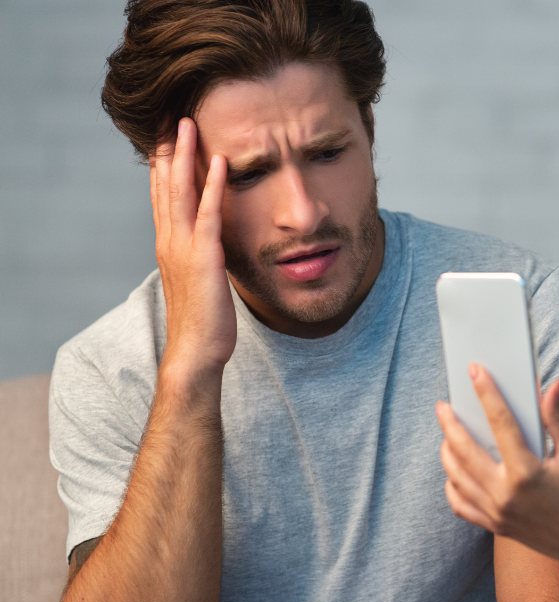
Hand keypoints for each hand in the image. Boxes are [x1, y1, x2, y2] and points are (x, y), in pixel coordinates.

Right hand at [150, 118, 234, 377]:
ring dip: (184, 156)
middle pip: (164, 185)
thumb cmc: (203, 322)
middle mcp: (170, 241)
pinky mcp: (205, 256)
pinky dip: (213, 184)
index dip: (162, 166)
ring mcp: (184, 247)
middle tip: (169, 117)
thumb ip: (203, 259)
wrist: (196, 352)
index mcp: (169, 246)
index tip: (165, 137)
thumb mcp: (201, 282)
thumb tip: (212, 247)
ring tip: (187, 124)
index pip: (162, 197)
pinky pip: (209, 212)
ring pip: (180, 191)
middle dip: (167, 150)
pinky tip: (220, 160)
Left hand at [437, 365, 558, 568]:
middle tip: (444, 406)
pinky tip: (456, 471)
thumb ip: (557, 418)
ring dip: (447, 452)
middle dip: (450, 423)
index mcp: (526, 472)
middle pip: (464, 450)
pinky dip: (453, 485)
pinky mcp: (494, 526)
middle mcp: (505, 494)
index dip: (486, 393)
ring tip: (447, 434)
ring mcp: (496, 513)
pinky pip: (460, 505)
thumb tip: (552, 384)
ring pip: (456, 477)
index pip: (500, 422)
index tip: (475, 372)